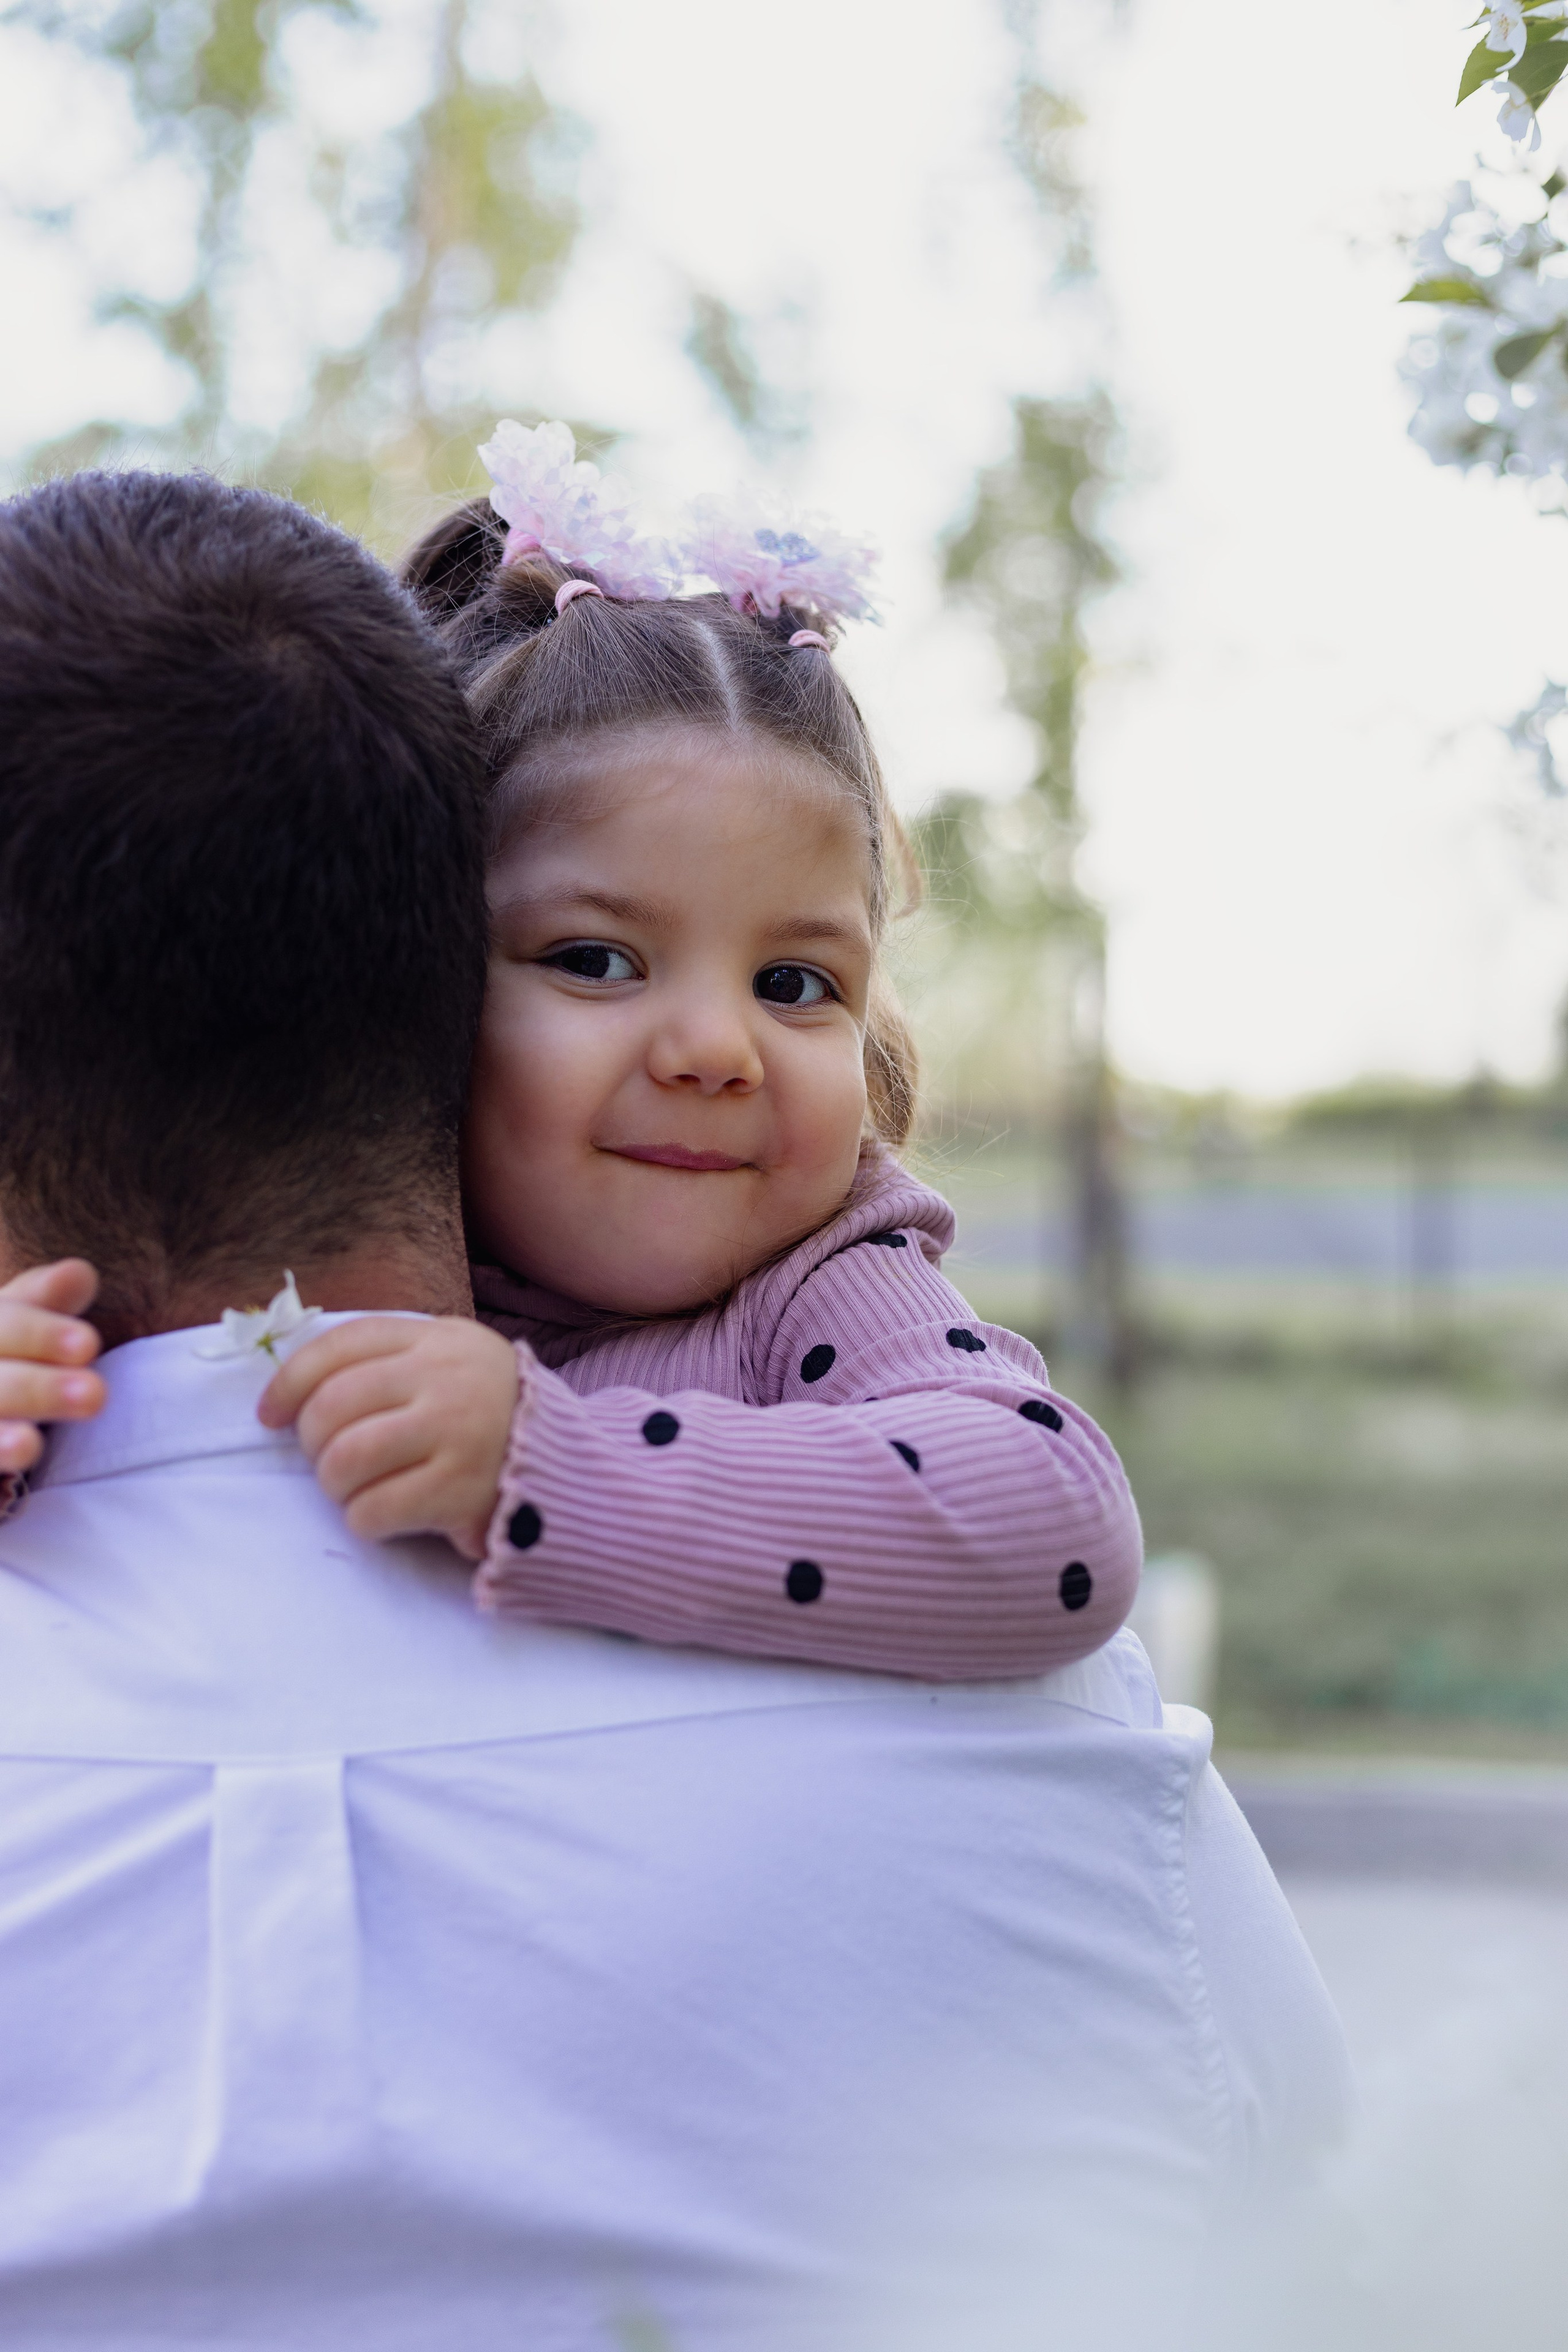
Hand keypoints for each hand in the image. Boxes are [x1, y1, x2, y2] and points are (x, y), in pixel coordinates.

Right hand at [0, 1260, 104, 1475]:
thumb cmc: (11, 1358)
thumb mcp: (23, 1324)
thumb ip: (47, 1300)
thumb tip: (79, 1273)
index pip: (6, 1324)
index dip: (39, 1334)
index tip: (90, 1346)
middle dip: (36, 1389)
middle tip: (94, 1396)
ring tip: (32, 1446)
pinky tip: (7, 1478)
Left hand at [258, 1317, 520, 1557]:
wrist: (571, 1471)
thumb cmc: (490, 1420)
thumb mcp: (451, 1365)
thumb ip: (388, 1363)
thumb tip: (291, 1394)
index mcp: (438, 1338)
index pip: (340, 1344)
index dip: (289, 1382)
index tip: (270, 1415)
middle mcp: (446, 1377)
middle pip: (333, 1406)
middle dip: (313, 1443)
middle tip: (332, 1462)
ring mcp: (456, 1433)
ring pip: (345, 1459)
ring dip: (335, 1484)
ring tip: (357, 1490)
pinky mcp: (460, 1490)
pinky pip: (373, 1510)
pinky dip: (365, 1519)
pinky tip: (388, 1515)